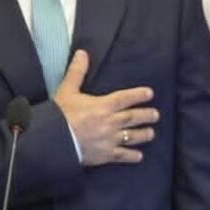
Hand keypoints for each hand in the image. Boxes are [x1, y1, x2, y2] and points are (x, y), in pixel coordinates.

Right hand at [53, 49, 158, 165]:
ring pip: (132, 137)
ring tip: (151, 133)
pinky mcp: (105, 155)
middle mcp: (110, 122)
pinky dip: (132, 156)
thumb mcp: (67, 90)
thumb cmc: (60, 114)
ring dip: (143, 135)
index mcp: (103, 106)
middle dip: (146, 116)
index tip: (150, 94)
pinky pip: (122, 155)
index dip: (138, 95)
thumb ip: (77, 71)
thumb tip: (82, 53)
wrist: (54, 140)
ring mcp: (109, 139)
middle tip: (156, 115)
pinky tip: (139, 156)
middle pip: (133, 118)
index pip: (125, 98)